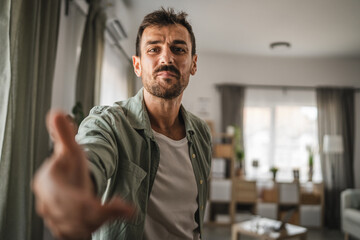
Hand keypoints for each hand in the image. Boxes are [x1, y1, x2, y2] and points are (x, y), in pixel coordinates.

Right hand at [32, 111, 134, 239]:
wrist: (64, 184)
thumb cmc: (67, 166)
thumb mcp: (69, 150)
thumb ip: (64, 134)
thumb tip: (58, 112)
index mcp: (47, 185)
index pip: (65, 200)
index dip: (86, 205)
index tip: (114, 205)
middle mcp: (49, 206)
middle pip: (73, 219)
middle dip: (99, 216)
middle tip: (127, 210)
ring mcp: (56, 220)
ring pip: (78, 230)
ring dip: (100, 222)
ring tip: (123, 211)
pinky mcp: (66, 230)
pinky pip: (80, 234)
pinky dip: (98, 227)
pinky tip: (116, 217)